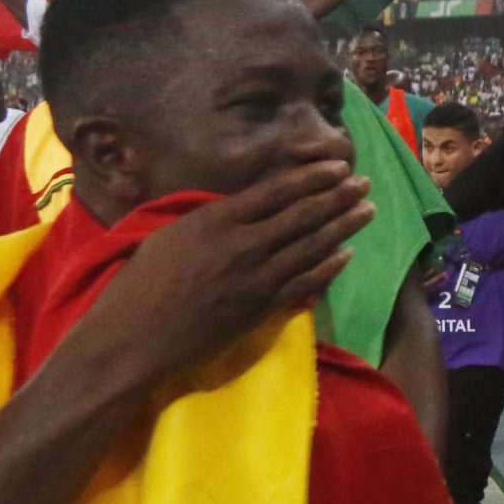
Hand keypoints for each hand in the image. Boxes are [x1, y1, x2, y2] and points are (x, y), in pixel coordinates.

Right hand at [67, 151, 373, 393]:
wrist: (136, 338)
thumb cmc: (140, 284)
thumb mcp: (171, 236)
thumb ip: (210, 221)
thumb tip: (239, 209)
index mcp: (217, 220)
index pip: (276, 191)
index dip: (311, 177)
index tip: (336, 165)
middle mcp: (243, 244)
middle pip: (302, 215)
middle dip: (338, 197)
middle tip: (364, 183)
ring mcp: (257, 278)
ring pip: (311, 247)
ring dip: (343, 227)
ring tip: (367, 210)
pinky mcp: (262, 308)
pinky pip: (305, 283)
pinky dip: (329, 267)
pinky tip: (347, 254)